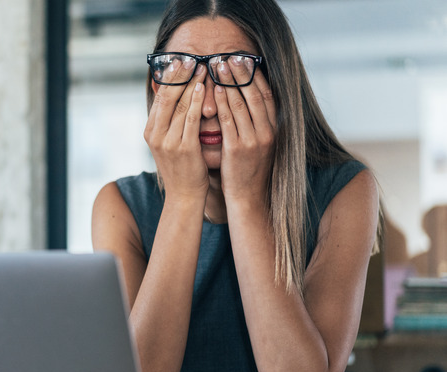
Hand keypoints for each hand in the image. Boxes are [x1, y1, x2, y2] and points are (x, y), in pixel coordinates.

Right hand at [143, 62, 208, 201]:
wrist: (184, 195)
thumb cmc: (181, 168)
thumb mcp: (169, 142)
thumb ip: (169, 122)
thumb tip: (174, 97)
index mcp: (150, 131)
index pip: (159, 98)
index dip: (169, 78)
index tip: (180, 61)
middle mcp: (155, 135)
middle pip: (167, 97)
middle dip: (179, 76)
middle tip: (190, 58)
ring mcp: (168, 142)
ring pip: (180, 105)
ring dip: (192, 83)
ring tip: (202, 67)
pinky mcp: (184, 148)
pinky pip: (191, 119)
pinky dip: (197, 101)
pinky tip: (204, 88)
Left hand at [213, 55, 276, 203]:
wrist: (248, 198)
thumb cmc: (249, 170)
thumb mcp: (259, 144)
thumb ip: (256, 123)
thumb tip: (248, 101)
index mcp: (274, 129)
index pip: (266, 95)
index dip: (256, 75)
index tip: (245, 59)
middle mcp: (267, 132)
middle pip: (254, 94)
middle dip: (241, 73)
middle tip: (229, 56)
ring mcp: (254, 140)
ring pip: (241, 104)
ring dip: (229, 82)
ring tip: (218, 66)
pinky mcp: (238, 149)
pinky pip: (229, 120)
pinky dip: (223, 103)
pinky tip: (216, 90)